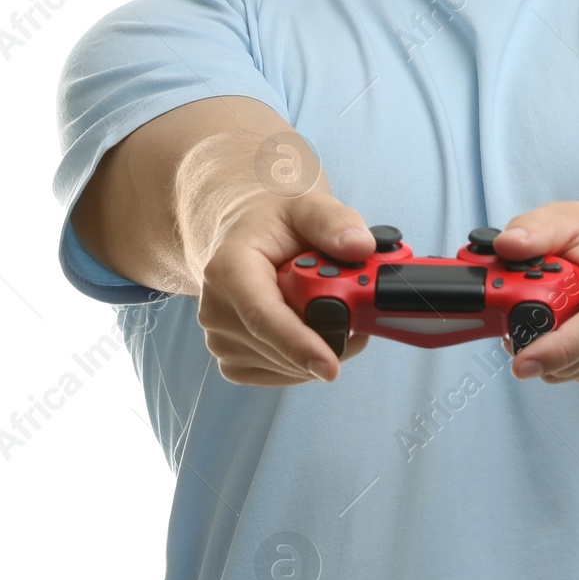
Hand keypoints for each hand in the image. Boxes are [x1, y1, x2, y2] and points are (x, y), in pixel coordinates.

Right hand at [193, 192, 374, 385]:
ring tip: (336, 310)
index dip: (298, 344)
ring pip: (286, 367)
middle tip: (362, 315)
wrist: (249, 234)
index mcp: (229, 268)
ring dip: (321, 349)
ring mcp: (220, 340)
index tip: (331, 367)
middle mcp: (216, 309)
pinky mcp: (232, 360)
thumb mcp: (308, 205)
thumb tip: (360, 246)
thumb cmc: (276, 221)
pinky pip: (280, 374)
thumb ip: (334, 222)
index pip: (262, 316)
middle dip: (329, 340)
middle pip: (279, 348)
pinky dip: (306, 361)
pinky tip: (315, 329)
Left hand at [493, 192, 578, 384]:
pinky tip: (572, 325)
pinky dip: (568, 358)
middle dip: (538, 345)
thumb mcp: (576, 216)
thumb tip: (505, 246)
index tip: (521, 362)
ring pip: (577, 371)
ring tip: (550, 312)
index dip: (558, 349)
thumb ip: (537, 228)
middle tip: (513, 318)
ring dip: (551, 352)